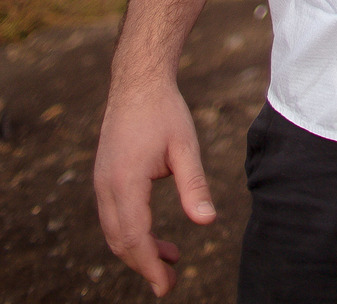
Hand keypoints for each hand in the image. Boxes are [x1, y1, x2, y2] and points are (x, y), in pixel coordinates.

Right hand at [94, 78, 215, 296]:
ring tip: (171, 257)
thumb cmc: (164, 111)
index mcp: (125, 182)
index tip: (168, 286)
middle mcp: (106, 187)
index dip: (150, 266)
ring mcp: (101, 183)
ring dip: (138, 249)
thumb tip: (207, 222)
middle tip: (170, 282)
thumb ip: (194, 186)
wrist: (137, 81)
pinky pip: (113, 216)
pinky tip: (155, 235)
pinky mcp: (104, 178)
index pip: (134, 238)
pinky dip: (132, 232)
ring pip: (114, 232)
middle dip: (143, 265)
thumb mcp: (185, 147)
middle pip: (120, 242)